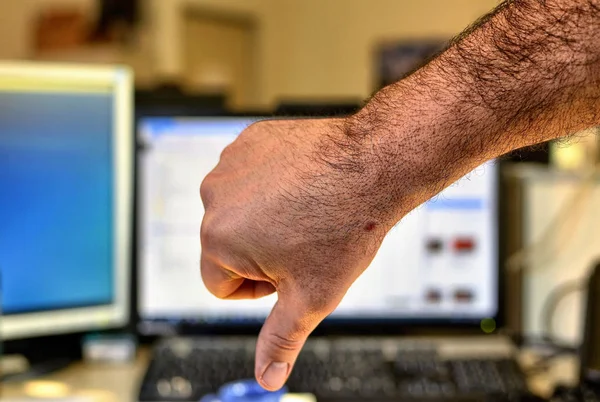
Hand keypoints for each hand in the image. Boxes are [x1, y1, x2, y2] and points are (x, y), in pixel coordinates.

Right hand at [200, 118, 396, 390]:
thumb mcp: (310, 297)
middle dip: (259, 251)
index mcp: (217, 240)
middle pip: (226, 245)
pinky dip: (270, 182)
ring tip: (306, 212)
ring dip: (264, 215)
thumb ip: (281, 339)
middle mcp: (213, 198)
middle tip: (304, 240)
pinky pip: (250, 174)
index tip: (291, 270)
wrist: (374, 165)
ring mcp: (230, 163)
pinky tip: (303, 184)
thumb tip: (267, 378)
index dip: (258, 287)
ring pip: (238, 209)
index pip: (219, 284)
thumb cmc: (344, 230)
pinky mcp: (249, 140)